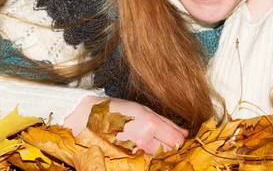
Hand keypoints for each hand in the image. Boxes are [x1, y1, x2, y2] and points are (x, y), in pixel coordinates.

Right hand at [63, 96, 187, 153]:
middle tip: (162, 139)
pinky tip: (142, 149)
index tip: (176, 136)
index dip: (180, 138)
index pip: (178, 139)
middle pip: (171, 150)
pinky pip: (147, 162)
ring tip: (149, 143)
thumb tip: (185, 132)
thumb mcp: (142, 109)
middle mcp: (145, 140)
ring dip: (160, 152)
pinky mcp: (129, 160)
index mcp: (149, 123)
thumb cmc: (115, 110)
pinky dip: (148, 157)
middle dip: (171, 146)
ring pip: (160, 158)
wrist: (87, 120)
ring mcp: (136, 152)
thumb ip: (166, 122)